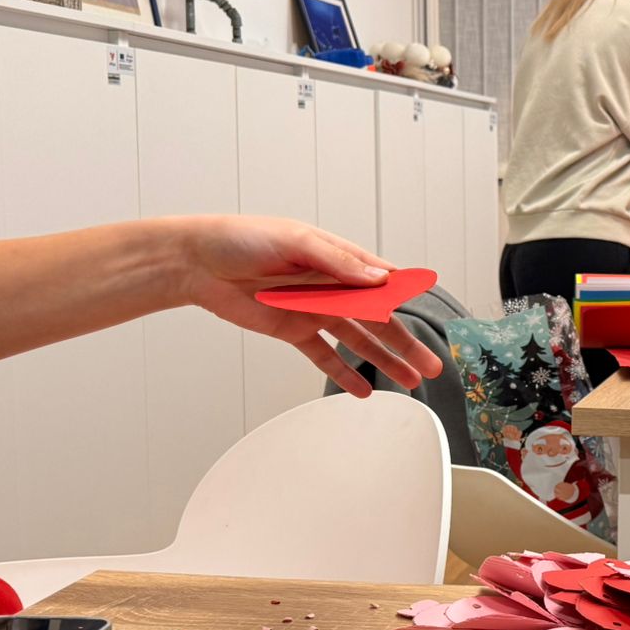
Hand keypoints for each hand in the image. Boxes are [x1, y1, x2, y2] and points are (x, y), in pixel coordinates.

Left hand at [161, 216, 443, 398]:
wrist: (199, 263)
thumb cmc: (242, 239)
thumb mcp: (296, 240)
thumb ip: (339, 262)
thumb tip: (378, 279)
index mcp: (338, 258)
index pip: (383, 280)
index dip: (407, 298)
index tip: (428, 315)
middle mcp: (332, 285)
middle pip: (379, 318)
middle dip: (407, 343)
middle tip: (430, 364)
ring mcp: (314, 310)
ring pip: (359, 340)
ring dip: (385, 361)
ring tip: (410, 381)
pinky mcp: (293, 330)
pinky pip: (325, 356)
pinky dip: (343, 373)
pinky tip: (363, 391)